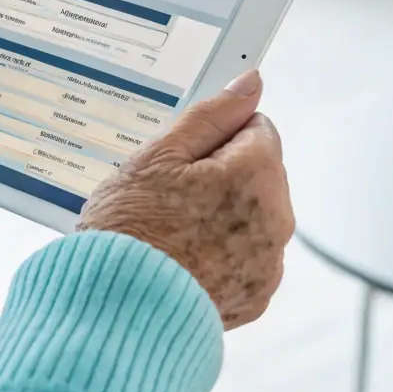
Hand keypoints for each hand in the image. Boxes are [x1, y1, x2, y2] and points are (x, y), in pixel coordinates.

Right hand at [78, 72, 293, 329]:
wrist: (116, 307)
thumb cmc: (130, 229)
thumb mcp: (160, 154)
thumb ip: (212, 114)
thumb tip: (250, 84)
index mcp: (257, 174)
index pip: (257, 128)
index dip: (216, 136)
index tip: (184, 156)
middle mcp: (276, 220)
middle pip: (259, 173)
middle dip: (223, 175)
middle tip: (169, 193)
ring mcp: (268, 264)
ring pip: (253, 216)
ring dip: (223, 214)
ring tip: (171, 229)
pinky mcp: (255, 297)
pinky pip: (246, 259)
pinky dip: (222, 254)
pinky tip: (183, 258)